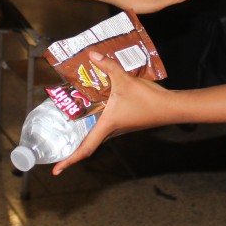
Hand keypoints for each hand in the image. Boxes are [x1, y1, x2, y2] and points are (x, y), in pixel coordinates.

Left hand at [52, 50, 168, 174]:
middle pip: (88, 144)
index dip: (69, 161)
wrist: (170, 107)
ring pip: (97, 134)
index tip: (56, 171)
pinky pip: (106, 126)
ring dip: (84, 135)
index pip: (85, 148)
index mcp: (107, 125)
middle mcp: (112, 130)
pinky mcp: (126, 123)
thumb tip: (92, 55)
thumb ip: (108, 66)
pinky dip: (95, 123)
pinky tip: (93, 111)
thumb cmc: (146, 98)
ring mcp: (120, 128)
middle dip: (72, 150)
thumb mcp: (125, 80)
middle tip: (57, 148)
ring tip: (69, 128)